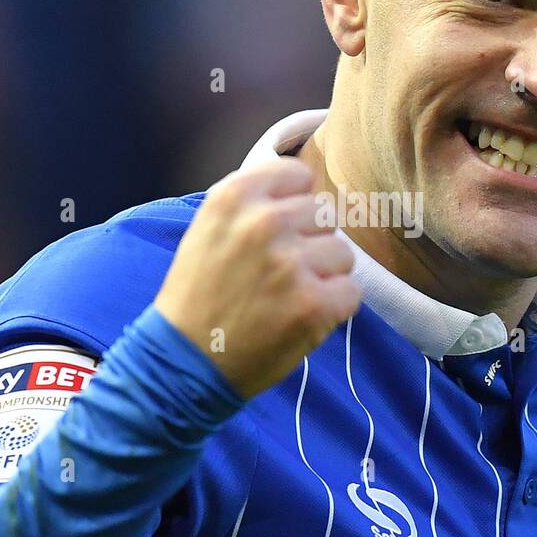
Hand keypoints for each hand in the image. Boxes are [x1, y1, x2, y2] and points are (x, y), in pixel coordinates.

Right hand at [154, 157, 360, 398]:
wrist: (185, 361)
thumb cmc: (199, 295)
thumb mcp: (209, 229)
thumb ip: (254, 202)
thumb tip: (306, 190)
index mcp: (235, 197)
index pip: (299, 175)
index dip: (294, 205)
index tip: (280, 231)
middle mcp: (264, 223)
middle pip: (324, 214)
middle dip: (309, 242)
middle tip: (278, 273)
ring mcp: (291, 264)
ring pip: (342, 253)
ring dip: (324, 275)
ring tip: (287, 296)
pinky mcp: (314, 304)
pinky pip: (351, 291)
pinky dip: (333, 307)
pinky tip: (301, 317)